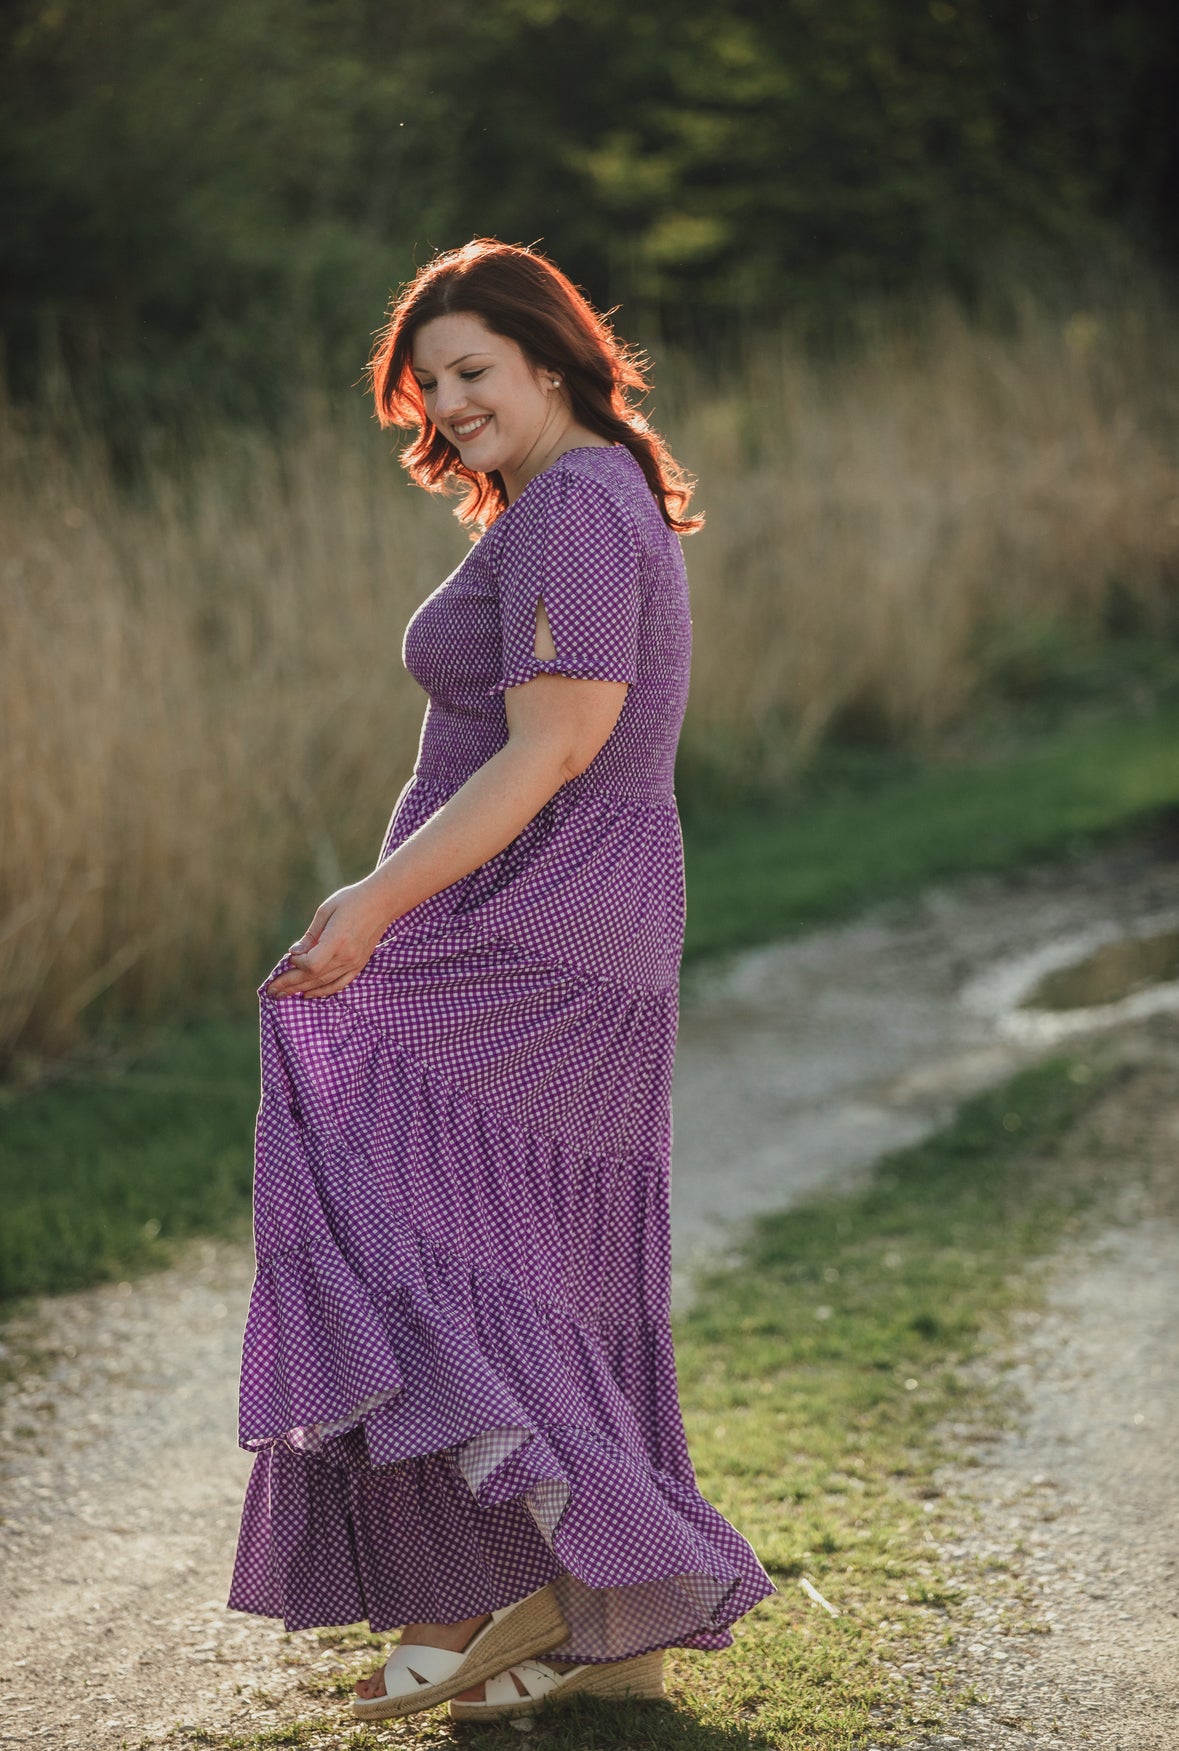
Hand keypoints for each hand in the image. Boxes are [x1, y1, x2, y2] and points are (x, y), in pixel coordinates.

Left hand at [265, 877, 392, 999]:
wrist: (382, 902)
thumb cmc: (351, 901)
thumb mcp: (325, 911)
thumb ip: (310, 936)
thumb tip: (294, 953)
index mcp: (337, 940)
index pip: (311, 964)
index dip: (297, 964)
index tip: (291, 956)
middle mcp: (347, 956)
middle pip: (314, 977)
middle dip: (289, 984)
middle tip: (271, 991)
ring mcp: (354, 963)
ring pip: (324, 984)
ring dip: (301, 990)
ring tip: (282, 995)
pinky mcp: (359, 965)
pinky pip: (339, 984)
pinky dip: (322, 991)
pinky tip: (308, 994)